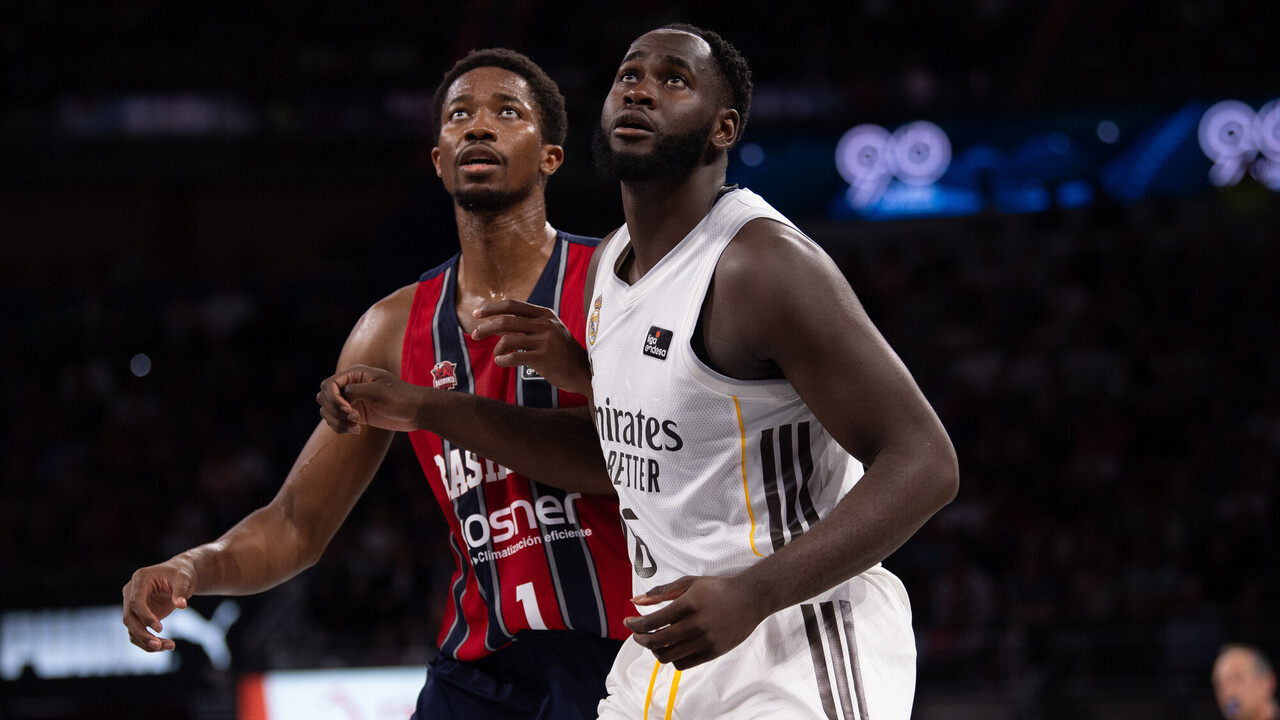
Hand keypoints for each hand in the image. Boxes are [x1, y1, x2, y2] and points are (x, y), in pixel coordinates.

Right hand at [122, 559, 194, 651]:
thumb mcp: (184, 578)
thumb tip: (182, 606)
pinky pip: (138, 633)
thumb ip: (181, 591)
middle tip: (158, 645)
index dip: (145, 616)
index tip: (160, 628)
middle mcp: (131, 593)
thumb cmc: (181, 574)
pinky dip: (149, 642)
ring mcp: (132, 606)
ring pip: (132, 629)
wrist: (180, 576)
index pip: (136, 601)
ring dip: (146, 642)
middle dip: (142, 634)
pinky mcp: (138, 617)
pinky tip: (165, 646)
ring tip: (169, 646)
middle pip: (129, 618)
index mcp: (140, 579)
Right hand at [317, 364, 424, 433]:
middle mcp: (350, 386)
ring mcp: (352, 400)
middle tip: (354, 417)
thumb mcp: (379, 392)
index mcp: (355, 374)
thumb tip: (340, 395)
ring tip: (355, 427)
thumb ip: (356, 390)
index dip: (332, 398)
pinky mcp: (355, 414)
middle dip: (334, 411)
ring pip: (328, 411)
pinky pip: (337, 421)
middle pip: (324, 398)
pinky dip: (341, 428)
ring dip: (337, 422)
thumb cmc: (401, 397)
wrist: (416, 411)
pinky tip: (356, 431)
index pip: (328, 385)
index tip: (347, 409)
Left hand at [472, 300, 591, 396]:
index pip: (512, 305)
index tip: (477, 314)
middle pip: (505, 321)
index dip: (492, 308)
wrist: (582, 370)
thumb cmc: (560, 352)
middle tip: (474, 335)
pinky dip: (502, 360)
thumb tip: (498, 326)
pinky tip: (501, 362)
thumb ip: (525, 326)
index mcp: (544, 314)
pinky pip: (513, 357)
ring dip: (496, 348)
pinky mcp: (543, 358)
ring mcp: (545, 341)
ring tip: (497, 354)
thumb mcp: (547, 332)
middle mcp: (545, 324)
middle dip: (485, 328)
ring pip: (507, 340)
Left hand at [623, 575, 770, 669]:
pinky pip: (683, 664)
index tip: (627, 622)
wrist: (750, 599)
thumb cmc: (717, 588)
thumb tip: (634, 600)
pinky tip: (671, 647)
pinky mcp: (714, 652)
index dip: (635, 625)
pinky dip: (672, 658)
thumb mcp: (689, 583)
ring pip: (668, 656)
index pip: (652, 622)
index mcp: (689, 604)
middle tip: (636, 634)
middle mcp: (697, 624)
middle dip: (640, 639)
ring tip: (654, 641)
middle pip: (657, 641)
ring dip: (654, 650)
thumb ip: (661, 592)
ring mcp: (706, 640)